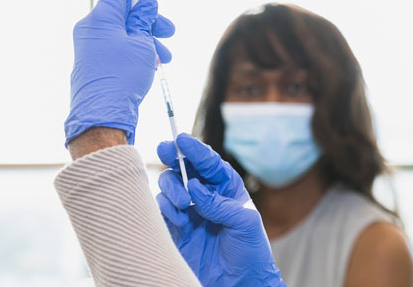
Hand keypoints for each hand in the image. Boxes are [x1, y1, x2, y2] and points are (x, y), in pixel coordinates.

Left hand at [64, 0, 174, 145]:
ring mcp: (94, 44)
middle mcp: (94, 27)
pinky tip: (154, 63)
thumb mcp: (140, 45)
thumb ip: (143, 20)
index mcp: (101, 17)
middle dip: (152, 15)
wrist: (101, 118)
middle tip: (168, 29)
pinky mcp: (98, 61)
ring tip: (165, 54)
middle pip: (127, 7)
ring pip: (127, 28)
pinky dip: (140, 48)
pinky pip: (122, 44)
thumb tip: (145, 5)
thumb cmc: (120, 80)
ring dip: (150, 35)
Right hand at [157, 134, 286, 286]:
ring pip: (170, 186)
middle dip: (173, 156)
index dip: (194, 149)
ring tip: (183, 203)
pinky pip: (162, 210)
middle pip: (184, 168)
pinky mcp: (176, 230)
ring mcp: (189, 212)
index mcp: (227, 188)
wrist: (239, 283)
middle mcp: (206, 196)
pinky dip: (166, 209)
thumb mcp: (245, 222)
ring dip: (172, 188)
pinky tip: (179, 219)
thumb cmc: (251, 252)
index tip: (181, 139)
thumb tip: (195, 188)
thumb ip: (220, 203)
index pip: (209, 162)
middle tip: (165, 150)